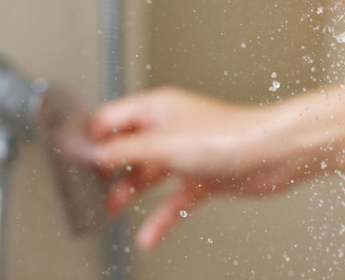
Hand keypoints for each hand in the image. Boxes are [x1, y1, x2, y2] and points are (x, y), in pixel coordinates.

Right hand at [89, 87, 303, 248]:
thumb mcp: (164, 144)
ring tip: (109, 213)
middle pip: (126, 150)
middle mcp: (169, 129)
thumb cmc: (229, 136)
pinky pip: (172, 199)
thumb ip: (124, 151)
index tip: (71, 161)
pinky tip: (148, 235)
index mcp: (157, 109)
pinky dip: (160, 217)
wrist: (274, 155)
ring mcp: (186, 154)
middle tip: (87, 192)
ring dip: (127, 195)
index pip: (110, 120)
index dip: (89, 140)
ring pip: (147, 176)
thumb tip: (92, 154)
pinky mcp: (202, 177)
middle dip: (106, 172)